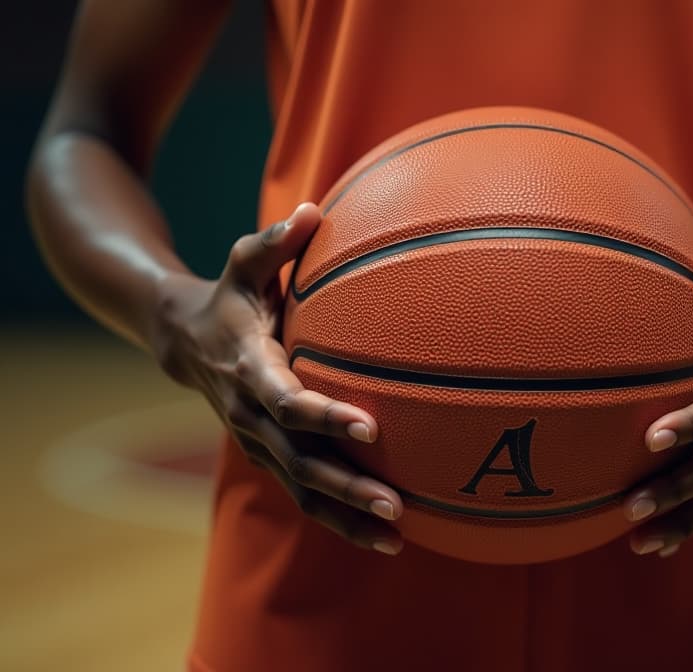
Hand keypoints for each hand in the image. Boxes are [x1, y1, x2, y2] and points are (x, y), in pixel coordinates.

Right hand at [153, 203, 403, 554]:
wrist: (182, 341)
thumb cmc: (229, 297)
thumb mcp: (242, 263)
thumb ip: (273, 244)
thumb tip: (311, 211)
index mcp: (251, 369)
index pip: (288, 401)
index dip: (324, 416)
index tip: (369, 428)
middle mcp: (253, 416)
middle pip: (301, 462)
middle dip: (347, 486)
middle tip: (394, 504)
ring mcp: (259, 444)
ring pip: (303, 490)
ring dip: (347, 516)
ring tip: (396, 537)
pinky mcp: (270, 457)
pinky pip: (304, 496)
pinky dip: (338, 520)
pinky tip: (383, 538)